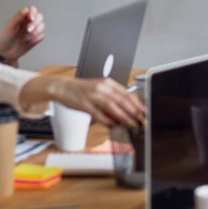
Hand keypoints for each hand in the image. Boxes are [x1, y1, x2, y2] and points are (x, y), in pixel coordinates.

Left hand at [0, 6, 44, 63]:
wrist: (5, 51)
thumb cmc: (5, 37)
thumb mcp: (10, 26)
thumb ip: (18, 17)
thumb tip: (26, 9)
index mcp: (23, 17)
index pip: (33, 9)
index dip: (34, 13)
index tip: (31, 19)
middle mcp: (29, 22)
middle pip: (40, 17)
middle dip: (36, 23)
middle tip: (28, 29)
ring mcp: (33, 30)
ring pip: (42, 25)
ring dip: (36, 30)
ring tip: (27, 37)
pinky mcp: (36, 38)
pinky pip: (41, 36)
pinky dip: (36, 38)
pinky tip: (28, 41)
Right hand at [21, 75, 145, 127]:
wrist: (62, 87)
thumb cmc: (83, 90)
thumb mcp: (100, 89)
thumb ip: (112, 98)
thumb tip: (126, 111)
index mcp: (108, 83)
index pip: (126, 94)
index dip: (137, 104)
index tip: (144, 112)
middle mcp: (102, 87)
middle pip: (121, 100)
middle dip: (133, 112)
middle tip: (141, 121)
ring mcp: (92, 95)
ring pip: (111, 106)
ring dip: (123, 116)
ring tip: (131, 124)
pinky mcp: (84, 104)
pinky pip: (97, 113)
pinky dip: (106, 120)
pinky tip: (113, 125)